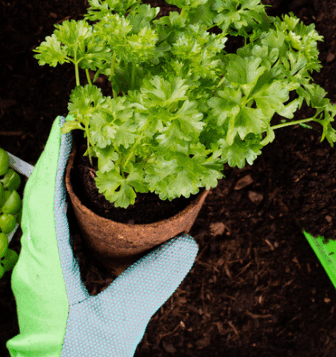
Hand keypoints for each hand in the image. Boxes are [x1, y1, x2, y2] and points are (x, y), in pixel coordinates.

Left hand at [7, 117, 197, 356]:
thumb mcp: (119, 324)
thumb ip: (149, 284)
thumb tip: (185, 244)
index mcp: (45, 268)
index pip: (45, 201)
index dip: (54, 161)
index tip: (63, 128)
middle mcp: (34, 261)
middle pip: (38, 196)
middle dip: (54, 158)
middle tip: (75, 127)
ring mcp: (37, 267)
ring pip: (40, 207)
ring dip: (55, 174)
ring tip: (77, 150)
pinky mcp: (46, 273)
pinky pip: (49, 222)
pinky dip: (60, 196)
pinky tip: (80, 192)